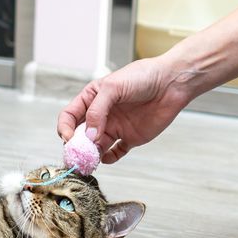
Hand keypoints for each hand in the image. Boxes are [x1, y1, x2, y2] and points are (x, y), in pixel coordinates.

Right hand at [56, 56, 190, 164]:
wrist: (171, 83)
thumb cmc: (142, 77)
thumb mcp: (113, 87)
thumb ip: (98, 111)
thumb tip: (89, 136)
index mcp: (92, 98)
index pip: (70, 116)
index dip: (65, 128)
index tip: (68, 138)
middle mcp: (102, 114)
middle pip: (81, 135)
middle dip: (76, 146)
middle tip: (77, 156)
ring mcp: (115, 127)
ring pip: (96, 146)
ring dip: (92, 155)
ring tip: (92, 160)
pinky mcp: (130, 138)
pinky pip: (116, 152)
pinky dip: (110, 158)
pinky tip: (108, 158)